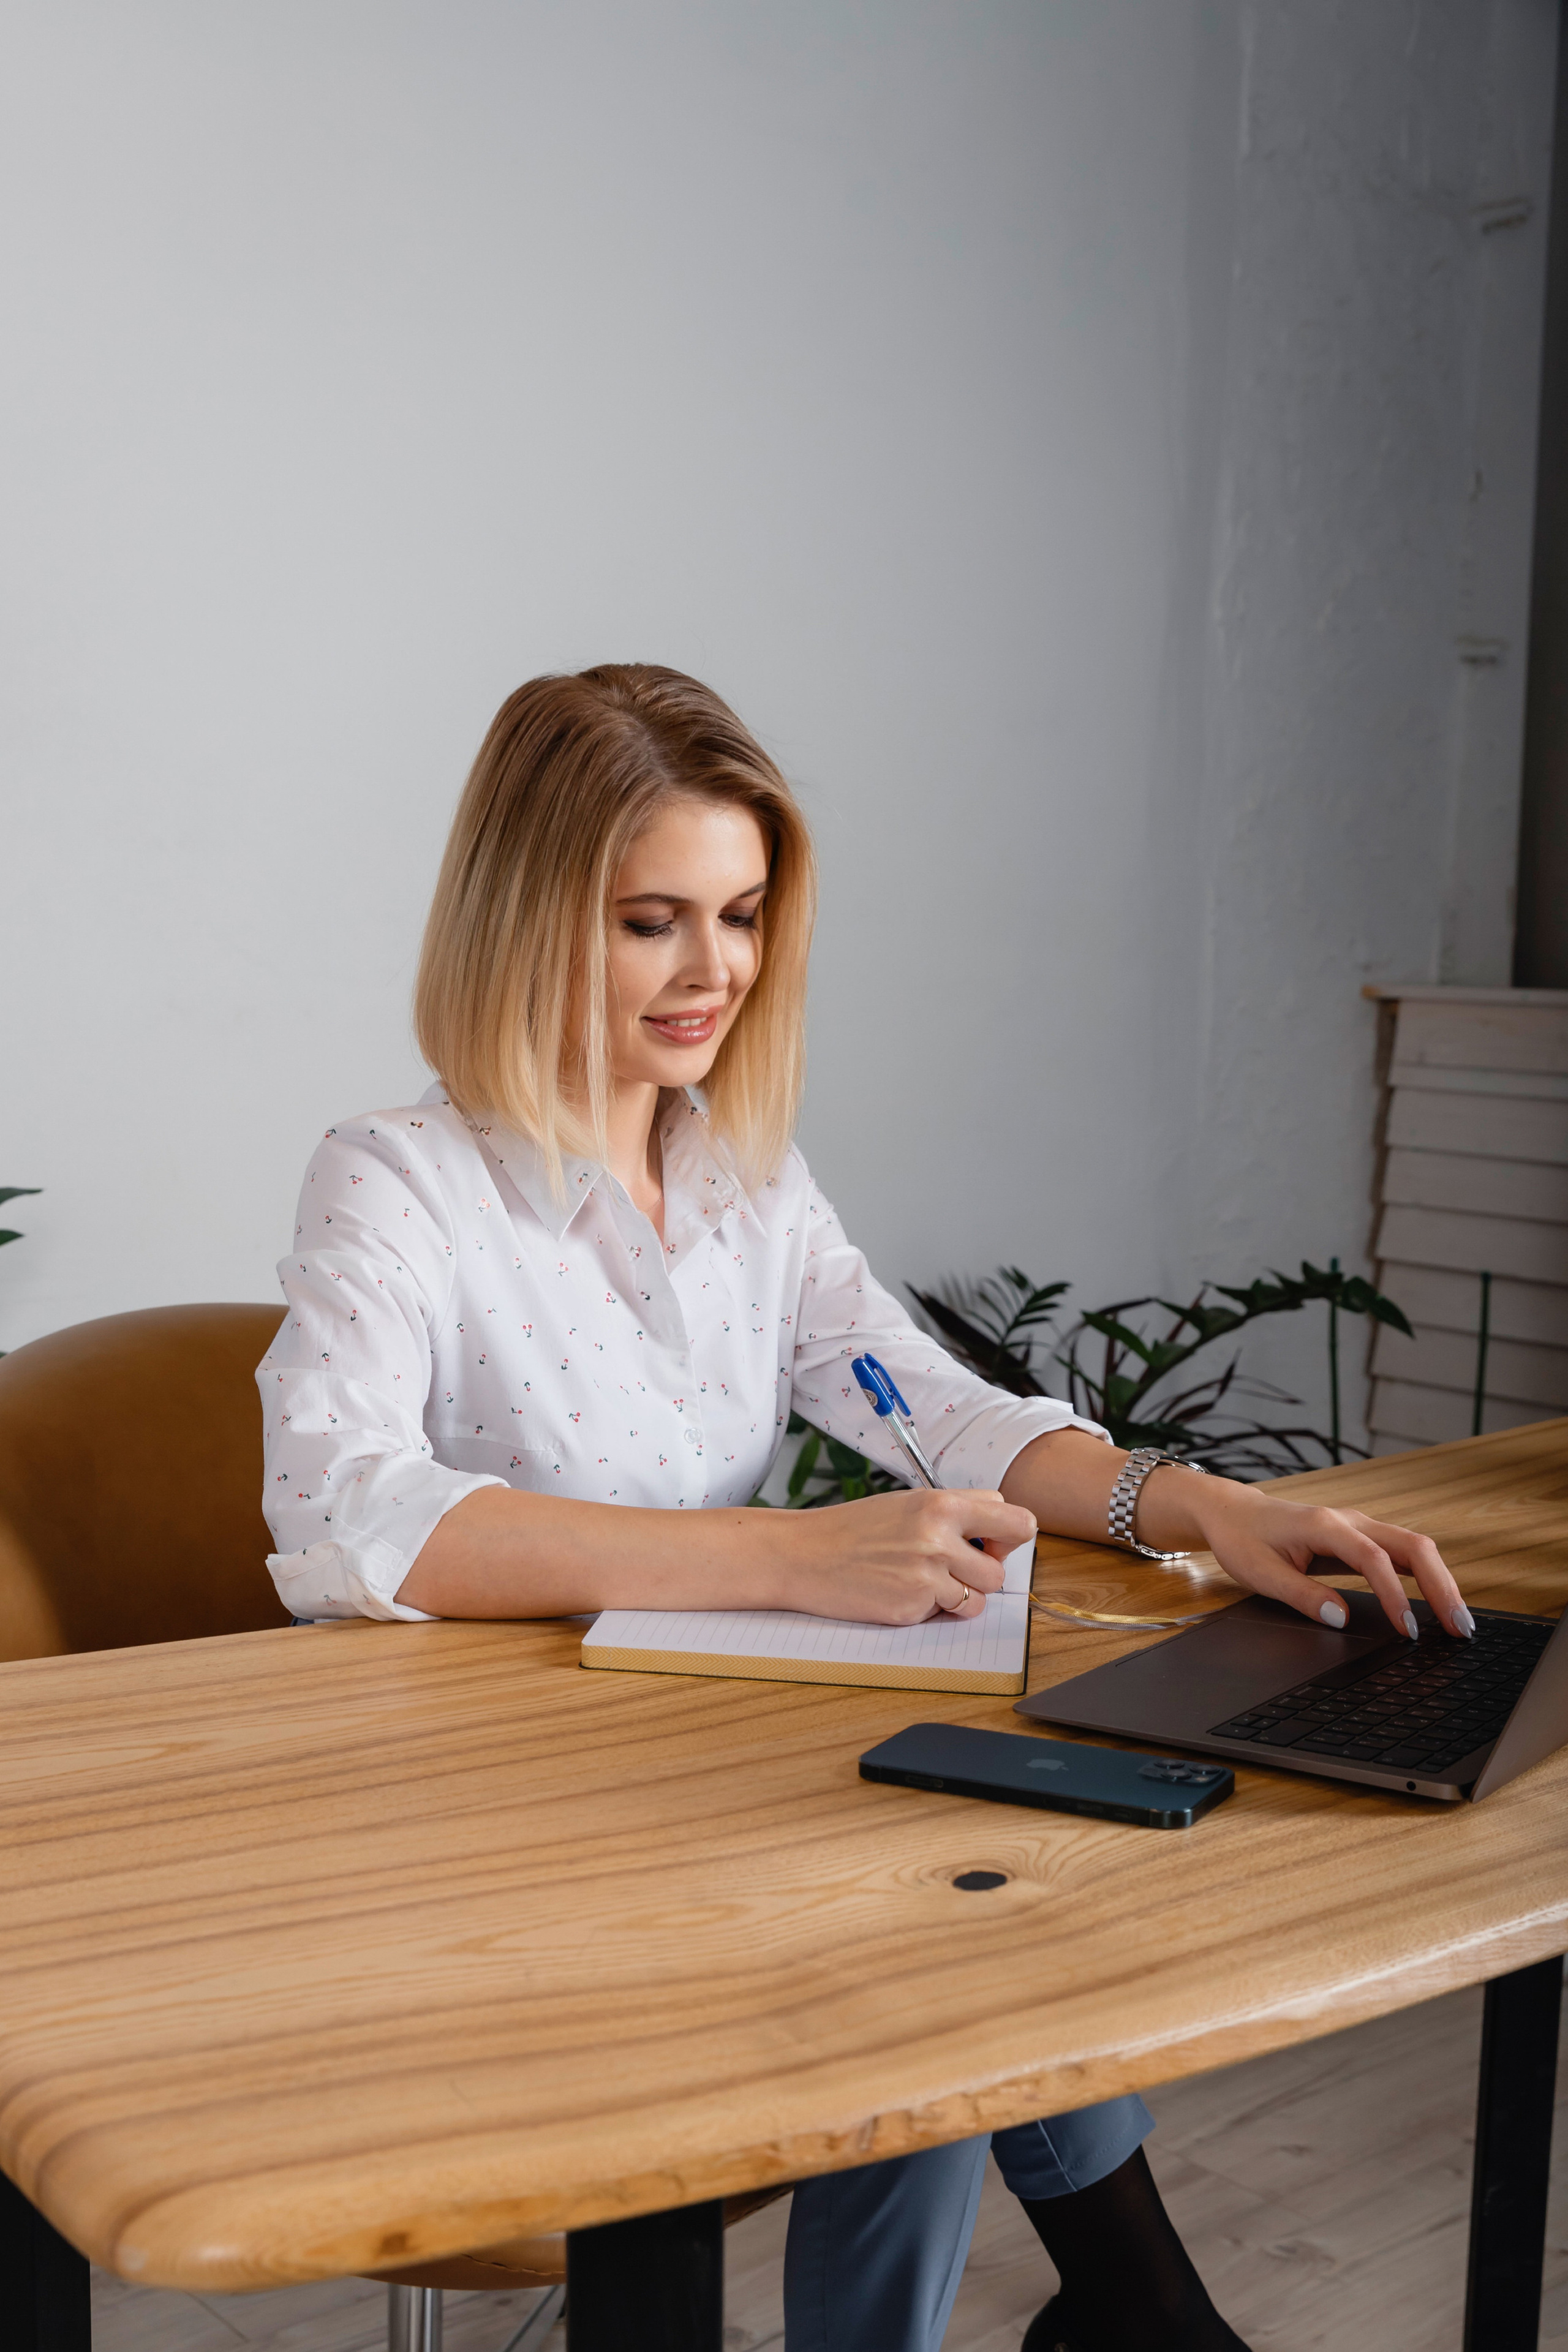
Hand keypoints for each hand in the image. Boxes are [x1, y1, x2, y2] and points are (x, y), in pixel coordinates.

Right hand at [767, 1487, 1036, 1624]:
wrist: (804, 1554)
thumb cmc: (855, 1528)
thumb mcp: (909, 1503)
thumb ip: (956, 1512)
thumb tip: (999, 1535)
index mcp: (942, 1504)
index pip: (1015, 1521)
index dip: (1009, 1536)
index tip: (992, 1543)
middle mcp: (939, 1538)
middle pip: (1001, 1570)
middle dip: (983, 1574)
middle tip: (954, 1567)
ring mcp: (926, 1576)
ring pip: (979, 1599)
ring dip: (960, 1596)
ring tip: (925, 1580)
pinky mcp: (912, 1608)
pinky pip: (946, 1615)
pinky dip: (931, 1609)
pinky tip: (901, 1591)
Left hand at [1152, 1469, 1471, 1641]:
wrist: (1232, 1512)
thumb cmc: (1243, 1539)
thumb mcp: (1260, 1573)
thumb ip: (1302, 1596)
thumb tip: (1341, 1619)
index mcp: (1323, 1525)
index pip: (1373, 1559)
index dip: (1395, 1596)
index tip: (1408, 1631)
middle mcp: (1349, 1520)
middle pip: (1412, 1546)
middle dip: (1441, 1586)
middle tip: (1459, 1628)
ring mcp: (1359, 1526)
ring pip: (1415, 1547)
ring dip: (1440, 1582)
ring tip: (1458, 1623)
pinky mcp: (1361, 1537)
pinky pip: (1403, 1554)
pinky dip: (1426, 1577)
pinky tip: (1437, 1604)